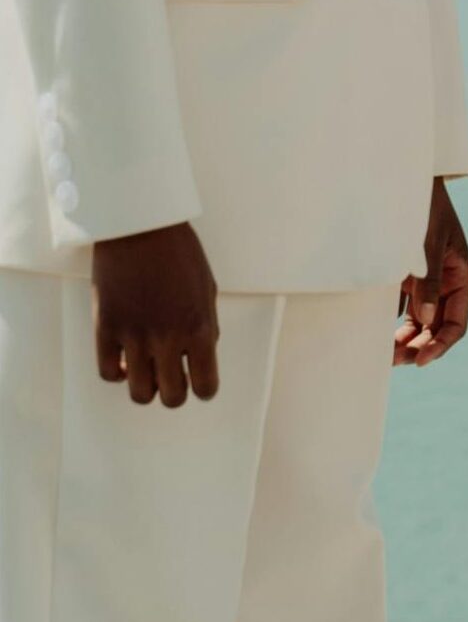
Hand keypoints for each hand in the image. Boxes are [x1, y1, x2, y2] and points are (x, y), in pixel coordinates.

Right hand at [92, 222, 219, 406]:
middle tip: (171, 373)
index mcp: (199, 329)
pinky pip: (108, 372)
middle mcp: (168, 338)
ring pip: (140, 394)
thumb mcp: (207, 290)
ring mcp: (134, 334)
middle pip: (172, 398)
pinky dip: (117, 373)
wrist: (138, 223)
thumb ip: (207, 327)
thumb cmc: (178, 252)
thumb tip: (202, 356)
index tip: (197, 378)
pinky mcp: (105, 326)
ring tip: (146, 368)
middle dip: (174, 391)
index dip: (203, 388)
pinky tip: (124, 360)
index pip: (206, 388)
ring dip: (145, 387)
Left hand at [396, 177, 467, 366]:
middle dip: (418, 347)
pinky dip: (390, 322)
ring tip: (384, 354)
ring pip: (419, 322)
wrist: (402, 174)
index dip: (440, 345)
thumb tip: (425, 323)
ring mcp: (426, 280)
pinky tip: (374, 332)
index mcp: (461, 276)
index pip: (456, 324)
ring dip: (404, 339)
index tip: (420, 360)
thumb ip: (428, 281)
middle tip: (393, 361)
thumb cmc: (421, 204)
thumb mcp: (427, 240)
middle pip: (436, 328)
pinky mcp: (406, 275)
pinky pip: (402, 308)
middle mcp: (446, 283)